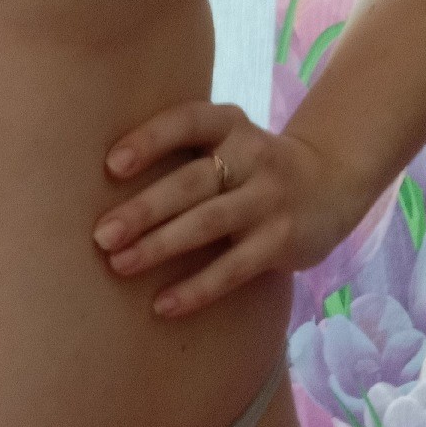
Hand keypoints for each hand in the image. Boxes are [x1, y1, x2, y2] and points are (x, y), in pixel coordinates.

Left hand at [91, 101, 372, 318]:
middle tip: (101, 235)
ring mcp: (269, 198)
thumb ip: (179, 152)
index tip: (111, 165)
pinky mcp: (282, 240)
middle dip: (144, 208)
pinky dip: (197, 288)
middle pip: (191, 182)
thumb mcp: (225, 142)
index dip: (150, 140)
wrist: (331, 183)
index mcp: (229, 124)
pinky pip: (234, 267)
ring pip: (209, 223)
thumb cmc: (249, 165)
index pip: (187, 122)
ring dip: (161, 245)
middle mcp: (252, 155)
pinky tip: (163, 305)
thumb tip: (93, 183)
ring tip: (120, 265)